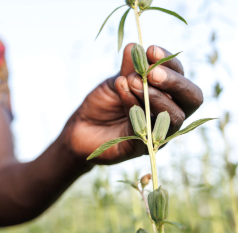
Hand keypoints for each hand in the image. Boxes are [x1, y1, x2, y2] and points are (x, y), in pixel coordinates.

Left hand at [62, 43, 202, 164]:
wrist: (81, 129)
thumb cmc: (103, 104)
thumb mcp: (117, 81)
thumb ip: (128, 68)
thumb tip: (135, 46)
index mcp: (167, 97)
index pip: (181, 79)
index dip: (170, 63)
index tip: (150, 50)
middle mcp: (168, 115)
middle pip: (191, 98)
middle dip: (174, 81)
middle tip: (151, 71)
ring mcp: (157, 133)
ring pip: (174, 116)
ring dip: (152, 94)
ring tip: (131, 80)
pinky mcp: (141, 147)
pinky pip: (145, 126)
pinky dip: (133, 104)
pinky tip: (121, 89)